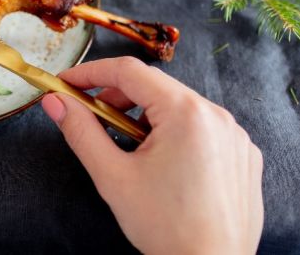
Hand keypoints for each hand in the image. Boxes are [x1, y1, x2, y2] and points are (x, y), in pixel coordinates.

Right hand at [42, 57, 262, 254]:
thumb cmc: (166, 228)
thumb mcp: (113, 177)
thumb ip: (81, 132)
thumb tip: (55, 102)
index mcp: (186, 113)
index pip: (130, 72)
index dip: (92, 73)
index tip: (66, 84)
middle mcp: (217, 115)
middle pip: (156, 87)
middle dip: (118, 97)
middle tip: (91, 118)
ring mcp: (235, 135)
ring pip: (180, 108)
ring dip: (147, 117)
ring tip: (128, 148)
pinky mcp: (244, 156)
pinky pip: (203, 130)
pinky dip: (176, 135)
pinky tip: (163, 165)